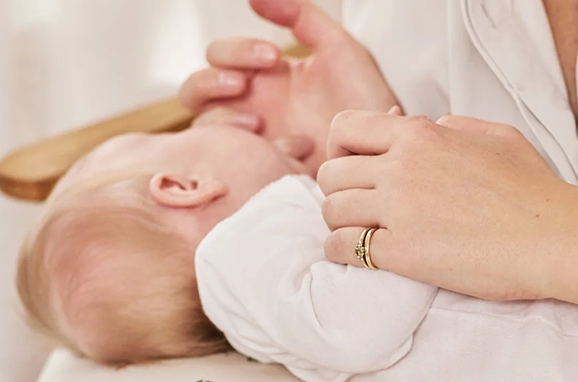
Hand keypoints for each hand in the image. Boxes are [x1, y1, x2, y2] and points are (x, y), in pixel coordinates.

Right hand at [179, 0, 398, 171]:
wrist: (381, 150)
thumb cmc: (365, 101)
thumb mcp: (337, 49)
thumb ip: (299, 16)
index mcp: (263, 77)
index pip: (220, 56)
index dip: (237, 51)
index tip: (272, 56)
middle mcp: (251, 107)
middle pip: (196, 89)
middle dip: (214, 80)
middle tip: (244, 84)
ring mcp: (252, 141)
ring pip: (203, 126)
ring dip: (222, 118)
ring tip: (257, 123)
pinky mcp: (261, 170)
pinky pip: (230, 160)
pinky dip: (252, 150)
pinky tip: (287, 147)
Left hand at [317, 112, 577, 300]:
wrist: (553, 237)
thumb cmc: (533, 190)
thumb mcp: (496, 137)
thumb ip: (454, 127)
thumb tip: (429, 126)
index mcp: (420, 135)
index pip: (346, 130)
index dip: (341, 151)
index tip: (354, 169)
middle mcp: (401, 167)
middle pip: (331, 174)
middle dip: (338, 191)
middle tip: (357, 209)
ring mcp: (397, 210)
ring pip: (332, 210)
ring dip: (339, 224)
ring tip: (358, 235)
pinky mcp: (399, 252)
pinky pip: (342, 247)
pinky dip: (341, 252)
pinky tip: (361, 257)